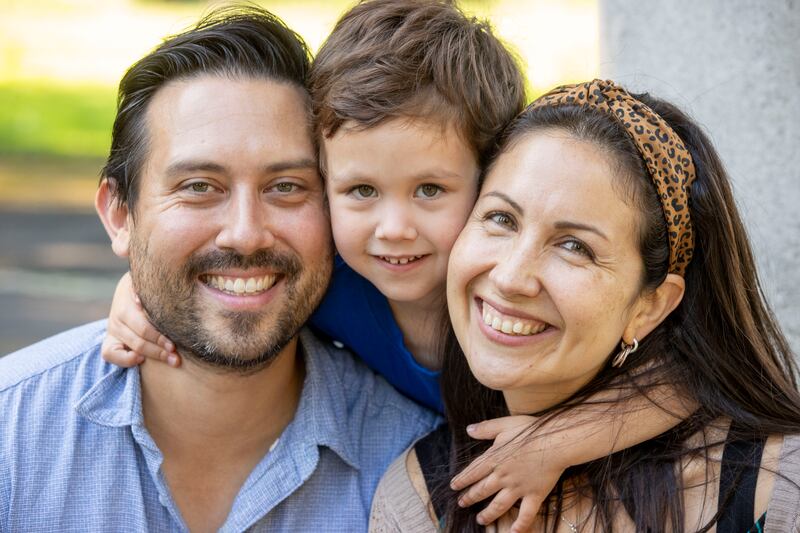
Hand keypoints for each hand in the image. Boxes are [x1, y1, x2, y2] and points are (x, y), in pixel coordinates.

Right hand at [101, 272, 180, 366]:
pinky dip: (124, 359)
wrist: (138, 289)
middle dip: (160, 347)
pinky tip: (141, 359)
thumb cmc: (156, 286)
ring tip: (172, 360)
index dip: (158, 336)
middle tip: (177, 356)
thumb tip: (143, 295)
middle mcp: (118, 311)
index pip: (142, 323)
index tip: (174, 344)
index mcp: (129, 294)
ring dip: (153, 354)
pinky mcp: (111, 338)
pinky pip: (109, 353)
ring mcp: (113, 326)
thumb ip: (159, 284)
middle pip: (139, 336)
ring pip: (131, 345)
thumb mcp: (157, 281)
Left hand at [450, 415, 564, 532]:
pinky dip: (520, 525)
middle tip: (461, 504)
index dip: (462, 480)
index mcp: (494, 459)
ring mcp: (518, 488)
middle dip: (470, 498)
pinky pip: (526, 514)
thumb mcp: (504, 424)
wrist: (554, 441)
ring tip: (480, 520)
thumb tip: (468, 429)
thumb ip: (486, 428)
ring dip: (488, 514)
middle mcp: (503, 476)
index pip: (473, 472)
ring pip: (498, 505)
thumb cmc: (531, 430)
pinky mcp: (534, 495)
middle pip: (482, 490)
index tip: (454, 486)